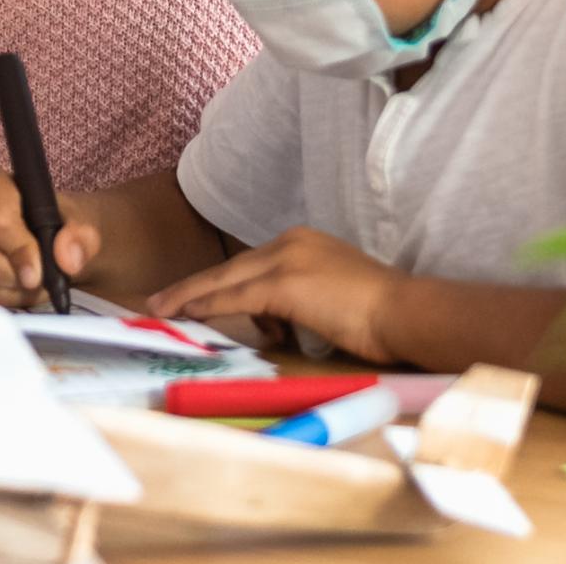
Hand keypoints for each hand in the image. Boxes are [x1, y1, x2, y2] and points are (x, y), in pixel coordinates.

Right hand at [0, 169, 104, 308]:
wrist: (49, 236)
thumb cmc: (59, 223)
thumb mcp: (80, 221)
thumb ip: (80, 234)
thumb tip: (67, 259)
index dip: (19, 252)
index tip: (39, 274)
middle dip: (21, 280)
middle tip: (45, 278)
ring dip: (16, 293)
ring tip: (36, 280)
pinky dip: (4, 300)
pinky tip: (18, 287)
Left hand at [146, 226, 405, 361]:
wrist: (407, 312)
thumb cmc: (379, 315)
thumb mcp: (330, 298)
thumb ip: (297, 301)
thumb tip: (271, 323)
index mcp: (302, 242)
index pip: (249, 265)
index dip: (217, 283)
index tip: (191, 296)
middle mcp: (291, 242)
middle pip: (229, 267)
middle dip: (192, 287)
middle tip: (158, 302)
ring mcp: (287, 260)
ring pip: (225, 280)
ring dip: (192, 298)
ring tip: (165, 313)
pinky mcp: (286, 283)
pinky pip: (235, 297)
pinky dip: (207, 306)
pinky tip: (185, 315)